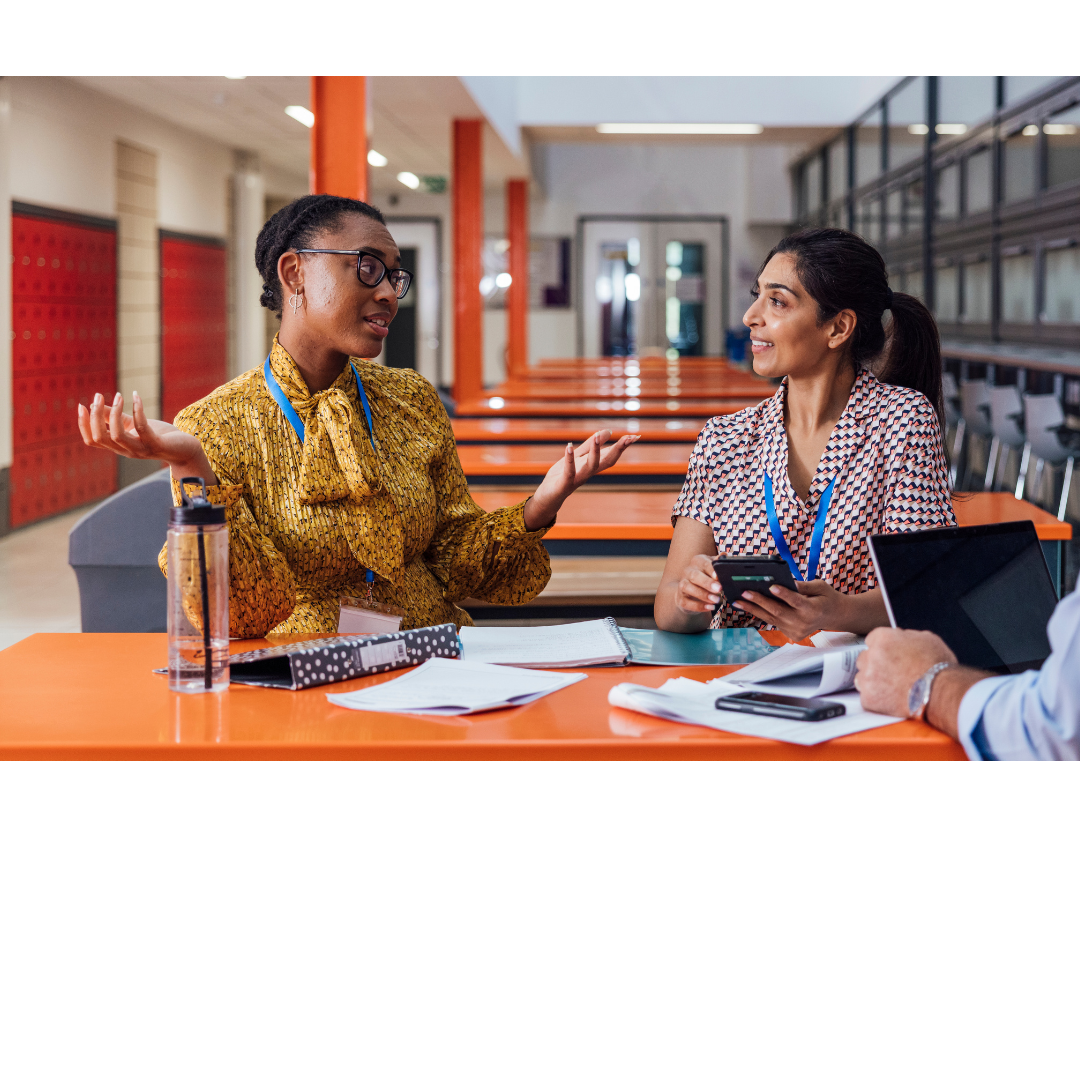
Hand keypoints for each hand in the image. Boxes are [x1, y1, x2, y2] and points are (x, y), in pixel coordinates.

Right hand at [78, 391, 217, 482]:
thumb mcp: (133, 424)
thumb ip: (115, 417)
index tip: (81, 405)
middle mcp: (127, 451)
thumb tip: (96, 404)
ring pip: (117, 436)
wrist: (186, 449)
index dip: (83, 424)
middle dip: (95, 416)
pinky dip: (137, 410)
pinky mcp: (156, 445)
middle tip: (99, 396)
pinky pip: (141, 428)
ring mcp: (141, 449)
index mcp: (119, 446)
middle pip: (101, 437)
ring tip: (118, 396)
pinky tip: (136, 396)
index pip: (92, 440)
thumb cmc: (159, 435)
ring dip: (114, 413)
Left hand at [523, 429, 639, 529]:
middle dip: (618, 450)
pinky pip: (569, 471)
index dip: (622, 446)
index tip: (635, 436)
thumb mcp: (577, 457)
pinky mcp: (564, 483)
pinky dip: (569, 460)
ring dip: (596, 452)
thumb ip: (591, 445)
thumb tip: (608, 431)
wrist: (547, 497)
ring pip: (591, 466)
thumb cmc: (562, 476)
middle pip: (607, 461)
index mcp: (592, 466)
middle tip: (628, 438)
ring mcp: (577, 479)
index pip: (610, 455)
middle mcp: (588, 473)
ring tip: (598, 436)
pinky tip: (569, 446)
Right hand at [674, 554, 722, 615]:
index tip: (718, 576)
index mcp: (698, 561)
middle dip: (707, 583)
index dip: (711, 569)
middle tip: (719, 589)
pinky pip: (686, 602)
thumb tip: (724, 556)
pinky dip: (698, 606)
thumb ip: (719, 563)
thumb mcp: (714, 568)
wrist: (691, 590)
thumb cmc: (706, 577)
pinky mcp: (680, 598)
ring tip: (716, 600)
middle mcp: (688, 571)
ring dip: (703, 595)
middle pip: (695, 575)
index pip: (704, 563)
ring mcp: (682, 584)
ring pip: (688, 588)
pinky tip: (709, 607)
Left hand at [732, 578, 845, 640]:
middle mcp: (804, 623)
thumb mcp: (820, 586)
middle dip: (760, 601)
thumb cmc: (826, 597)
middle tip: (744, 592)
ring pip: (772, 618)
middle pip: (779, 611)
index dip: (784, 594)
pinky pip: (773, 622)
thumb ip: (803, 585)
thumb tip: (785, 582)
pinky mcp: (791, 635)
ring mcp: (797, 631)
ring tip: (737, 601)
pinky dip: (760, 613)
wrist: (834, 616)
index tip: (772, 586)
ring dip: (753, 609)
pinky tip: (747, 606)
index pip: (796, 601)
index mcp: (813, 609)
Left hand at [855, 628, 956, 717]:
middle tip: (892, 674)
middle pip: (864, 659)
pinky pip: (867, 698)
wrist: (941, 692)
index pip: (871, 640)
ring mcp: (868, 678)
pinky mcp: (869, 698)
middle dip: (875, 666)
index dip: (882, 649)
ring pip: (862, 678)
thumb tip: (900, 638)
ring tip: (893, 688)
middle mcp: (871, 656)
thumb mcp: (926, 639)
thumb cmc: (937, 667)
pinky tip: (892, 699)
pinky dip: (877, 700)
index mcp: (883, 638)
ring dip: (873, 682)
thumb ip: (905, 636)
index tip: (888, 657)